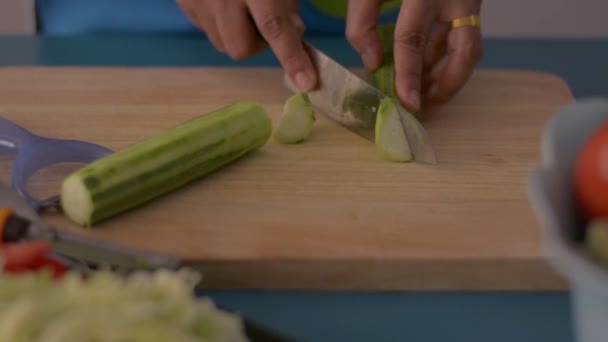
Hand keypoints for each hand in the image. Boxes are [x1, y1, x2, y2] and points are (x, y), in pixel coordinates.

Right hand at [176, 0, 316, 91]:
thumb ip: (288, 5)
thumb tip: (296, 33)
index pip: (274, 26)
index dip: (292, 57)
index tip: (306, 82)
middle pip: (240, 47)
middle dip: (258, 44)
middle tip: (265, 25)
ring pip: (222, 43)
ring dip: (239, 35)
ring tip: (243, 9)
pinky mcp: (183, 2)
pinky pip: (206, 29)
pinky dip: (221, 24)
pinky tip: (225, 3)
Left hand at [346, 0, 482, 113]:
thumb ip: (363, 21)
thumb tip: (373, 63)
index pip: (413, 37)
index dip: (407, 73)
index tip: (406, 103)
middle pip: (464, 52)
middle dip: (445, 86)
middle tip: (423, 108)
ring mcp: (469, 0)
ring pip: (469, 50)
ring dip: (447, 77)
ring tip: (423, 97)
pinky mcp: (470, 3)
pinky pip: (462, 38)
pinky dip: (445, 59)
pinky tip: (426, 74)